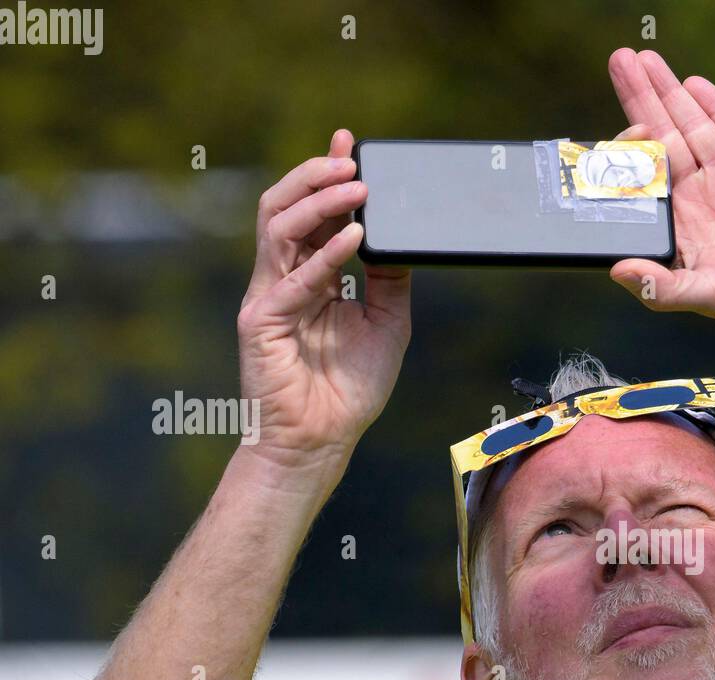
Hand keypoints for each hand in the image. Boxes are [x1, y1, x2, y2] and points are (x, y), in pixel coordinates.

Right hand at [235, 129, 411, 481]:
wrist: (321, 441)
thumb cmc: (348, 390)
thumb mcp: (386, 323)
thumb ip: (388, 279)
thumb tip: (396, 238)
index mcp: (309, 277)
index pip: (313, 214)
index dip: (327, 177)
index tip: (352, 145)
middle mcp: (282, 279)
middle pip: (286, 208)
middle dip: (317, 176)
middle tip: (351, 158)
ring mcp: (268, 297)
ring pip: (278, 227)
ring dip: (319, 202)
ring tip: (356, 188)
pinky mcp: (261, 321)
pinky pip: (294, 278)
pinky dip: (325, 254)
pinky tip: (354, 238)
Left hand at [606, 49, 714, 377]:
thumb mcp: (710, 298)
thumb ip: (663, 287)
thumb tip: (618, 271)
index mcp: (681, 233)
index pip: (646, 182)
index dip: (629, 153)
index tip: (619, 132)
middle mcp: (702, 204)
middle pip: (665, 142)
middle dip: (642, 101)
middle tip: (621, 61)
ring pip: (695, 129)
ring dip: (671, 94)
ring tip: (645, 60)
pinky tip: (693, 84)